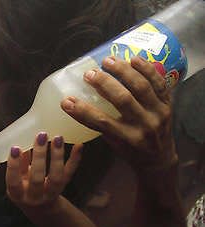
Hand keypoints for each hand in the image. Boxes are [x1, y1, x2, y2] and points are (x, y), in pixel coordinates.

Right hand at [6, 133, 81, 209]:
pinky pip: (70, 174)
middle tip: (41, 136)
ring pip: (56, 177)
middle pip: (37, 178)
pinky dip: (75, 159)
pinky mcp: (63, 187)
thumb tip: (21, 141)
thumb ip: (20, 163)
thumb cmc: (25, 188)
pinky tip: (78, 145)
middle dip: (39, 156)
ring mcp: (50, 193)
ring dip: (57, 156)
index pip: (14, 181)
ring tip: (57, 138)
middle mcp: (34, 196)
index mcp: (18, 194)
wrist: (41, 207)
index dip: (14, 166)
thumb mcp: (17, 179)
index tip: (15, 148)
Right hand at [61, 56, 175, 172]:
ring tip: (108, 60)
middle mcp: (145, 125)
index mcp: (128, 139)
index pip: (102, 122)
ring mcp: (159, 113)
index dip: (82, 111)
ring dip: (123, 71)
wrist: (159, 159)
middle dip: (104, 83)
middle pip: (123, 99)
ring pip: (141, 86)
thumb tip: (80, 104)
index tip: (66, 101)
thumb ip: (101, 125)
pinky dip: (146, 69)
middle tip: (89, 73)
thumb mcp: (113, 144)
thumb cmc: (131, 152)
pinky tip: (133, 59)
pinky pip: (159, 82)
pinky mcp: (168, 103)